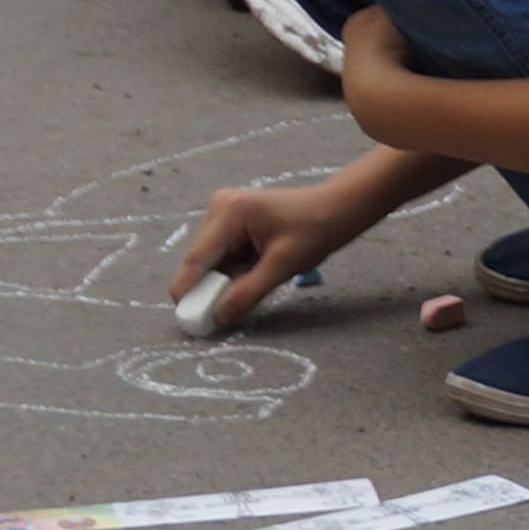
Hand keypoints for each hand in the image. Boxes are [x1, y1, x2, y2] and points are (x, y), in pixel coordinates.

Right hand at [172, 179, 353, 331]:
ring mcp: (224, 214)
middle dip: (213, 288)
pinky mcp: (231, 223)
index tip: (192, 322)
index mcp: (229, 212)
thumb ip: (248, 293)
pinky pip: (223, 257)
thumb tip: (219, 316)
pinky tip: (260, 268)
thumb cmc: (317, 228)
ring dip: (227, 280)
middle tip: (233, 308)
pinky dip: (236, 271)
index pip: (194, 261)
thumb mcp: (283, 265)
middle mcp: (219, 208)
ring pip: (211, 263)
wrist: (339, 207)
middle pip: (200, 263)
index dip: (189, 294)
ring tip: (260, 277)